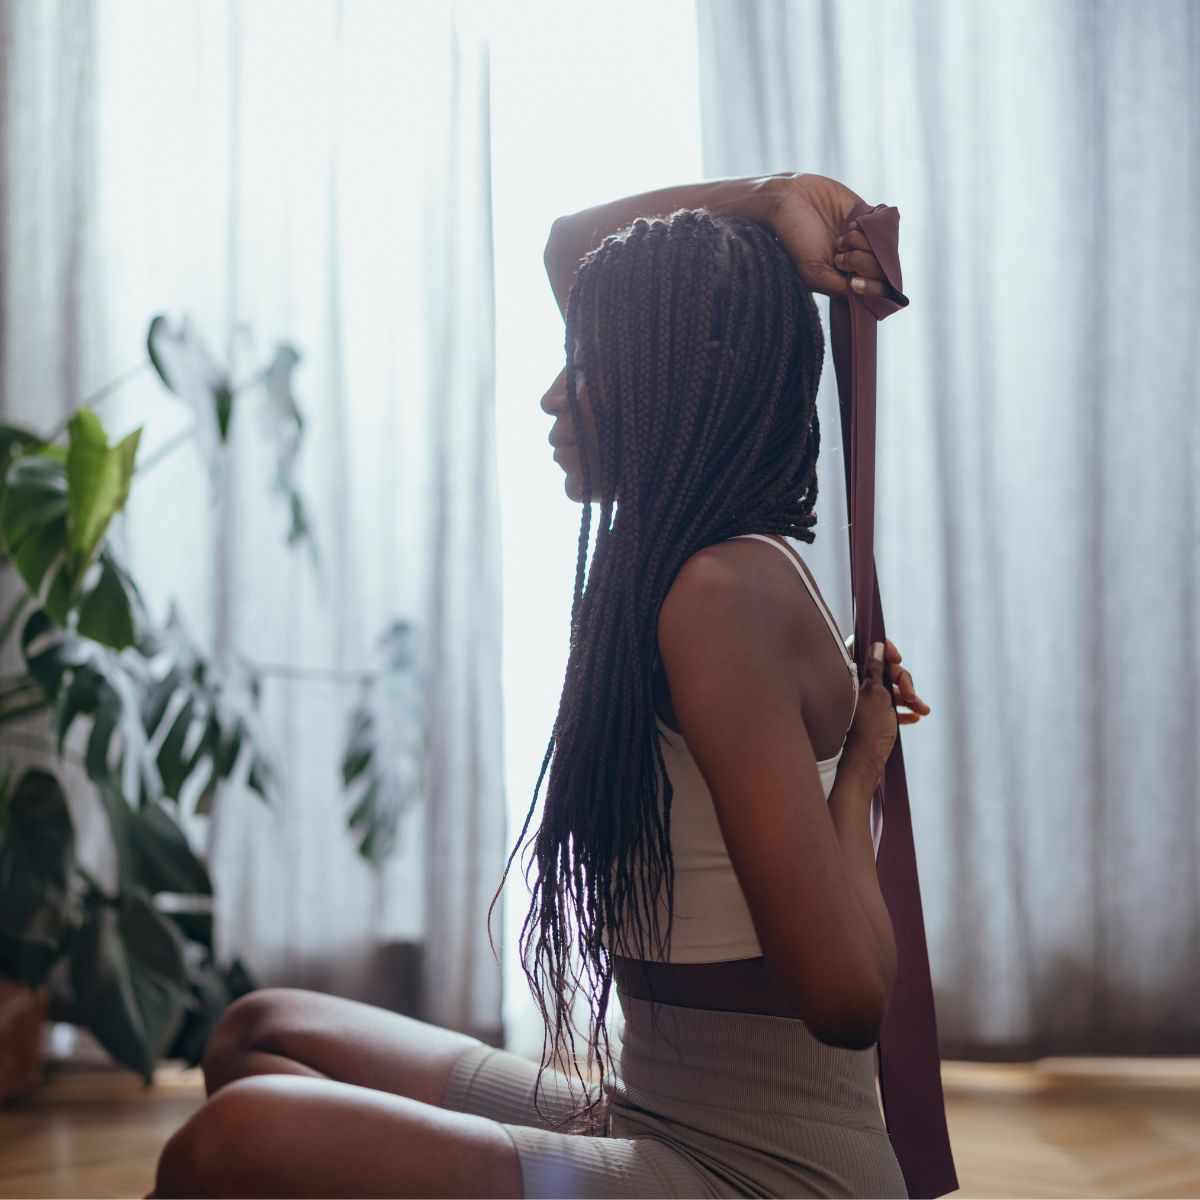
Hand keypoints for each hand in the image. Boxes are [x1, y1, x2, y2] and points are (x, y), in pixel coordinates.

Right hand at [764, 172, 897, 300]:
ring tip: (841, 238)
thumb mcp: (813, 274)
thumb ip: (841, 288)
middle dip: (863, 263)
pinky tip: (852, 224)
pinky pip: (886, 223)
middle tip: (839, 256)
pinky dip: (872, 225)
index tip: (854, 282)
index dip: (872, 288)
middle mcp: (857, 260)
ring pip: (886, 247)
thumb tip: (871, 292)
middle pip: (884, 270)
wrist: (787, 200)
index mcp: (844, 279)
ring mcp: (863, 238)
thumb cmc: (794, 240)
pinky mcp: (866, 215)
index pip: (874, 292)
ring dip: (864, 243)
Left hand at [845, 634, 930, 725]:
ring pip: (889, 688)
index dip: (883, 648)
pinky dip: (902, 710)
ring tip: (922, 710)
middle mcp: (853, 684)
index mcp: (850, 673)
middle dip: (903, 680)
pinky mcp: (870, 716)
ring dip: (908, 697)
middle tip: (912, 694)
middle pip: (883, 668)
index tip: (897, 659)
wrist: (862, 764)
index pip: (863, 646)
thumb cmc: (869, 726)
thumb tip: (876, 645)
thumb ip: (877, 668)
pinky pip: (888, 706)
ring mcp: (862, 700)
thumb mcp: (877, 693)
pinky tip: (915, 717)